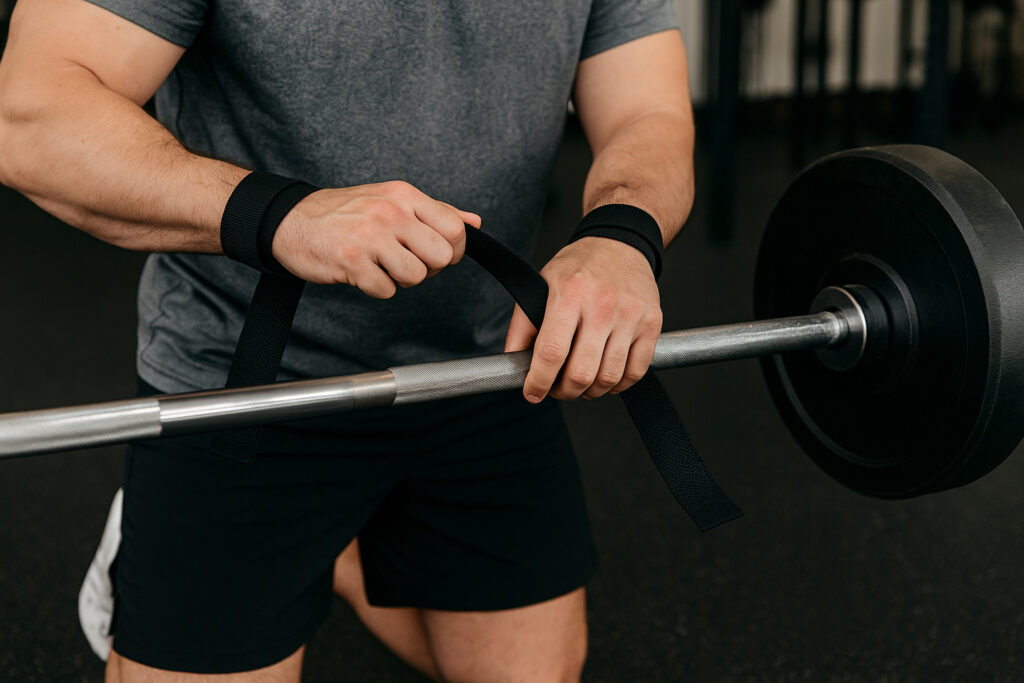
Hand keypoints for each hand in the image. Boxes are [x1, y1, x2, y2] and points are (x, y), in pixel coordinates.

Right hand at [272, 180, 480, 296]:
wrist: (289, 219)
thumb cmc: (345, 212)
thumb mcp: (392, 199)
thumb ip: (436, 211)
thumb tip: (475, 223)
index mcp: (404, 195)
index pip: (455, 229)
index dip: (453, 250)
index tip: (436, 255)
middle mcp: (390, 212)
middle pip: (442, 257)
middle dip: (429, 268)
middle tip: (406, 262)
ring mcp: (370, 236)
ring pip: (417, 277)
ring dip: (401, 281)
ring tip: (381, 267)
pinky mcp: (351, 261)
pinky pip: (386, 291)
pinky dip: (376, 288)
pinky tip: (362, 272)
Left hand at [504, 237, 661, 402]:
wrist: (620, 244)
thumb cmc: (578, 267)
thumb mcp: (541, 284)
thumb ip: (523, 325)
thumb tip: (512, 363)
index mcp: (569, 293)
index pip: (551, 352)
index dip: (538, 381)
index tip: (532, 392)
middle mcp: (602, 305)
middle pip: (582, 373)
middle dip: (564, 392)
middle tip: (557, 389)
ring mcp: (631, 315)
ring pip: (609, 377)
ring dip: (590, 392)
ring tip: (580, 384)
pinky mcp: (652, 323)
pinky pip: (635, 372)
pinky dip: (618, 385)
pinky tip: (605, 377)